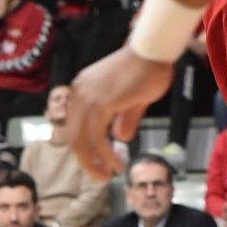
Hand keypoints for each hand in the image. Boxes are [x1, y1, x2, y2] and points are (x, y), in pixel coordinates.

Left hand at [68, 43, 174, 178]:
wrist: (153, 50)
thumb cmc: (147, 69)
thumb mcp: (133, 99)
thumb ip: (125, 117)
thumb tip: (120, 136)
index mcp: (83, 89)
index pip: (74, 126)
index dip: (84, 149)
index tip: (98, 163)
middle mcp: (79, 93)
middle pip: (73, 137)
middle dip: (86, 161)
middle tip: (102, 176)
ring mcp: (88, 97)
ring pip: (81, 141)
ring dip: (94, 163)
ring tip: (109, 175)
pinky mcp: (100, 103)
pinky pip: (97, 138)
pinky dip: (105, 156)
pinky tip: (117, 165)